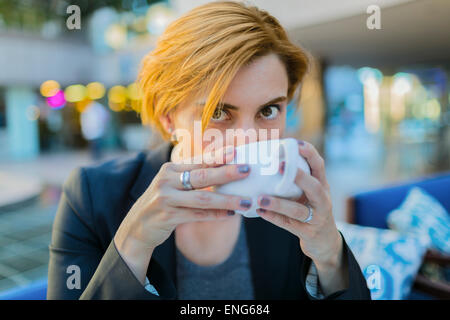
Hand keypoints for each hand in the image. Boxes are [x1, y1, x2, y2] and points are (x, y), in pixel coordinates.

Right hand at [114, 145, 252, 283]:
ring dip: (227, 200)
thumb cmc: (163, 202)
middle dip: (226, 172)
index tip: (236, 151)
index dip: (218, 156)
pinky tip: (230, 214)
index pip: (198, 160)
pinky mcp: (167, 216)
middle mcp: (166, 180)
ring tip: (245, 201)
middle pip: (201, 175)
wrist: (137, 226)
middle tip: (247, 170)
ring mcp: (166, 198)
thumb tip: (224, 172)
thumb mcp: (173, 185)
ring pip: (202, 198)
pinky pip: (196, 215)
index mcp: (170, 169)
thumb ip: (192, 178)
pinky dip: (215, 215)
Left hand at [255, 140, 347, 294]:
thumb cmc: (310, 210)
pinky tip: (259, 212)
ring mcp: (317, 218)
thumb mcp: (309, 194)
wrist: (325, 242)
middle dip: (298, 176)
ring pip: (298, 210)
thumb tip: (268, 157)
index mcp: (322, 186)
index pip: (319, 166)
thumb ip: (296, 180)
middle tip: (277, 165)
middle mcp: (323, 200)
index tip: (294, 142)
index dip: (309, 153)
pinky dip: (273, 218)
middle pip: (314, 187)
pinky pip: (288, 225)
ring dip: (278, 204)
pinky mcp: (308, 233)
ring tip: (260, 199)